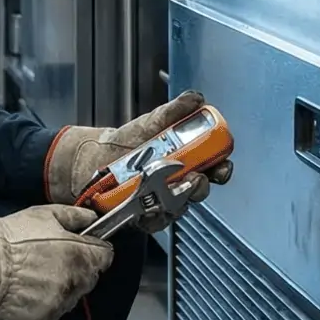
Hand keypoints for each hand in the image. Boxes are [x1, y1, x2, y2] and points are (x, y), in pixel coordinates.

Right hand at [0, 205, 113, 319]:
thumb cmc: (13, 237)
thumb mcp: (46, 215)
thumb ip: (75, 216)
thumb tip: (92, 218)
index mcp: (80, 255)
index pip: (105, 256)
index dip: (95, 249)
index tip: (83, 247)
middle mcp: (75, 283)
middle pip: (89, 278)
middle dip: (78, 269)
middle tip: (54, 260)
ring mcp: (60, 304)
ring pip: (71, 296)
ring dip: (62, 288)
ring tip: (37, 276)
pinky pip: (52, 312)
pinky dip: (44, 304)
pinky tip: (28, 291)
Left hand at [44, 91, 235, 208]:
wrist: (97, 156)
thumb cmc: (128, 141)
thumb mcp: (152, 121)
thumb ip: (175, 110)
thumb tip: (197, 99)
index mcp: (188, 159)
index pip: (214, 166)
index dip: (222, 167)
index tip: (221, 164)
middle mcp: (179, 182)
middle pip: (200, 189)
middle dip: (202, 186)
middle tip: (196, 178)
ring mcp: (163, 200)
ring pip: (180, 207)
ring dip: (179, 200)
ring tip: (170, 189)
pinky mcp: (145, 216)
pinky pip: (156, 221)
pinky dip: (155, 216)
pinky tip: (150, 207)